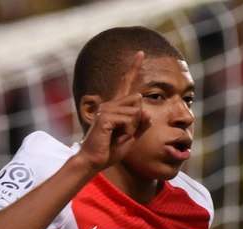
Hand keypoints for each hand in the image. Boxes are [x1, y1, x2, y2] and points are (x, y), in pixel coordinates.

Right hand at [78, 51, 150, 171]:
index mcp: (116, 106)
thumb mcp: (131, 138)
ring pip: (135, 111)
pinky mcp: (105, 117)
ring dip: (131, 128)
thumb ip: (140, 125)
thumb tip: (148, 112)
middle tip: (124, 135)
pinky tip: (114, 137)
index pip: (126, 83)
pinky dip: (126, 131)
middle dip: (137, 121)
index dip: (134, 67)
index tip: (141, 52)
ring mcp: (106, 109)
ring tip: (118, 137)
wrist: (93, 161)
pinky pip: (128, 119)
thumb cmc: (110, 151)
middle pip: (138, 101)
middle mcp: (110, 104)